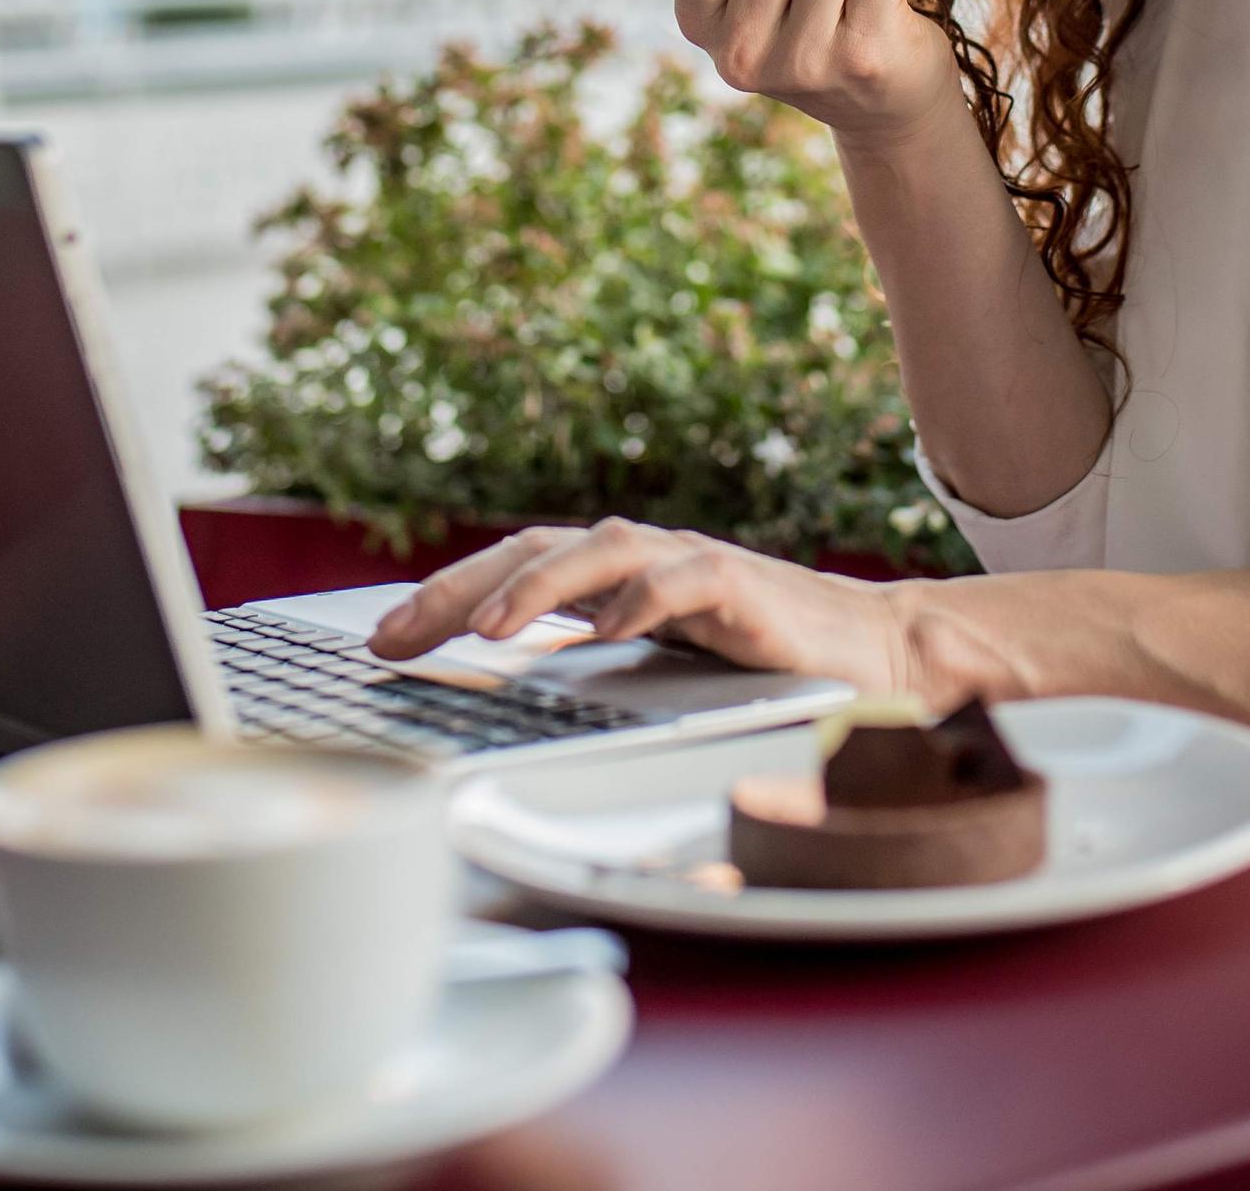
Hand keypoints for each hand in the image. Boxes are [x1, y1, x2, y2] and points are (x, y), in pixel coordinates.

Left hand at [366, 519, 932, 699]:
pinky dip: (645, 598)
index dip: (442, 597)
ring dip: (540, 584)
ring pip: (601, 549)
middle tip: (400, 633)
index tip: (380, 642)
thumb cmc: (752, 661)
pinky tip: (610, 630)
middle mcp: (640, 557)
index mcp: (610, 576)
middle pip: (535, 548)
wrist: (869, 652)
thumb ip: (583, 667)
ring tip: (491, 628)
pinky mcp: (743, 585)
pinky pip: (687, 581)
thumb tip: (491, 701)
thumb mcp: (650, 669)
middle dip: (462, 588)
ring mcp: (689, 563)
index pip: (508, 569)